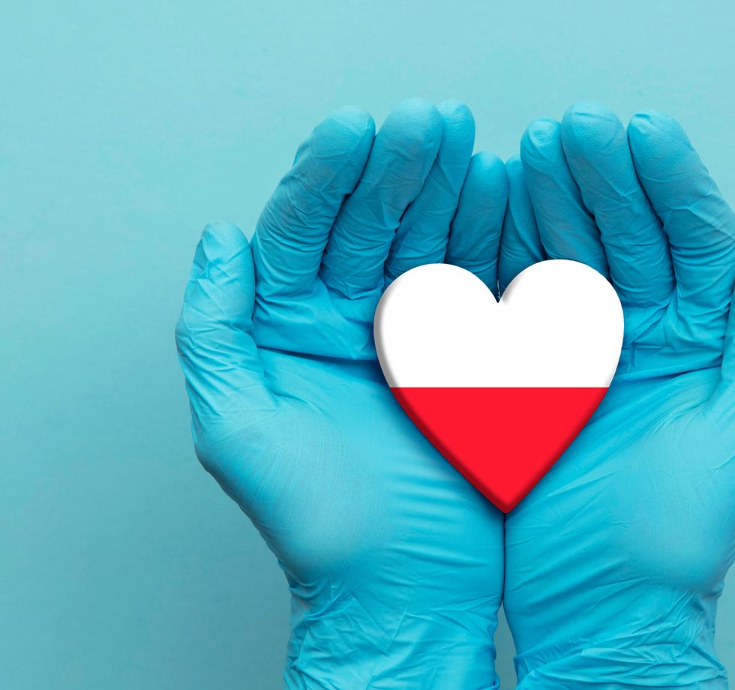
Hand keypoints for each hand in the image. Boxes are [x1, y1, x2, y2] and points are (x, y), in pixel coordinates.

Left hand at [175, 99, 512, 688]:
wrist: (404, 590)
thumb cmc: (318, 525)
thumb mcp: (237, 428)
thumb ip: (216, 330)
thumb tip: (221, 238)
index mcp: (291, 328)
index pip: (306, 230)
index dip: (330, 175)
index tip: (361, 129)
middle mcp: (353, 321)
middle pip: (374, 222)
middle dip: (402, 166)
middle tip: (433, 119)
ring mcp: (420, 336)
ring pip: (434, 242)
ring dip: (454, 189)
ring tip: (476, 144)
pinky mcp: (477, 356)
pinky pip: (487, 284)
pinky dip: (500, 239)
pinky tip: (511, 197)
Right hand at [500, 102, 734, 687]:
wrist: (605, 607)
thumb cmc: (684, 536)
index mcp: (711, 342)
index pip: (697, 242)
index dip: (673, 182)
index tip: (643, 131)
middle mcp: (656, 337)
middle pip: (634, 234)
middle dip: (606, 176)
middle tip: (576, 125)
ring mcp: (593, 353)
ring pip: (575, 255)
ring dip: (557, 199)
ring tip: (533, 148)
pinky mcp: (535, 377)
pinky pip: (523, 299)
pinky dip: (509, 251)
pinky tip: (495, 206)